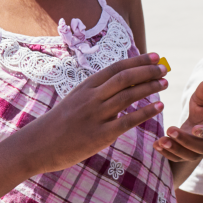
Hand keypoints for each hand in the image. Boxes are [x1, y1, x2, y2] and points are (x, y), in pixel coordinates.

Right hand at [19, 53, 166, 174]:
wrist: (37, 145)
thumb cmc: (60, 123)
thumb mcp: (76, 100)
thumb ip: (96, 91)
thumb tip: (124, 82)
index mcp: (86, 86)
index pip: (116, 68)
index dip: (138, 61)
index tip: (155, 57)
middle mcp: (91, 97)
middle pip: (125, 78)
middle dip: (148, 71)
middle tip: (164, 69)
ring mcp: (95, 115)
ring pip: (128, 96)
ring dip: (149, 87)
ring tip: (164, 83)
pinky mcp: (100, 135)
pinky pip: (128, 120)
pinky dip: (146, 112)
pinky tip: (159, 106)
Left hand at [153, 79, 202, 161]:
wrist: (199, 120)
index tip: (195, 129)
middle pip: (202, 147)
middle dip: (185, 140)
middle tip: (170, 130)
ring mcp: (200, 152)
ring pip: (189, 155)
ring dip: (175, 149)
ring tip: (161, 140)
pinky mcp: (187, 155)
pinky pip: (178, 159)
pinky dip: (167, 154)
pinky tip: (156, 145)